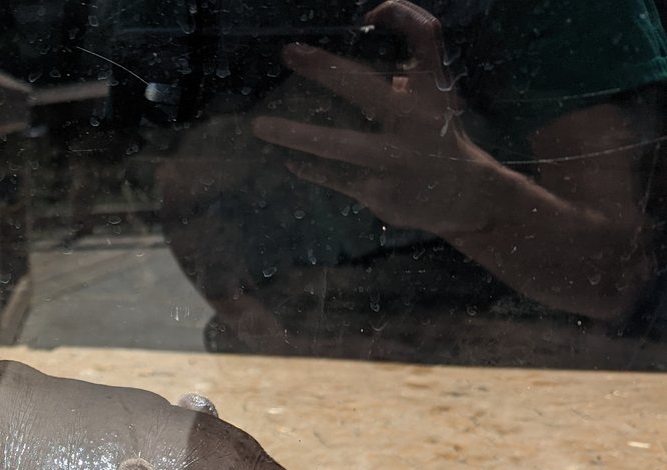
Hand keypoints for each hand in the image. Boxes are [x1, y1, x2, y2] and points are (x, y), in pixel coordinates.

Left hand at [251, 0, 500, 238]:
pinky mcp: (381, 190)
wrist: (466, 196)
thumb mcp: (437, 93)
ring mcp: (398, 158)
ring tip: (260, 126)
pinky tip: (289, 161)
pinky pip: (335, 177)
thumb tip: (383, 25)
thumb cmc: (440, 134)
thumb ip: (416, 63)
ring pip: (340, 144)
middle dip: (325, 68)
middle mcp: (417, 120)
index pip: (425, 35)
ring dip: (297, 135)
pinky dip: (310, 168)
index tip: (372, 15)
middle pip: (365, 87)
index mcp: (433, 89)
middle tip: (289, 52)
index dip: (402, 15)